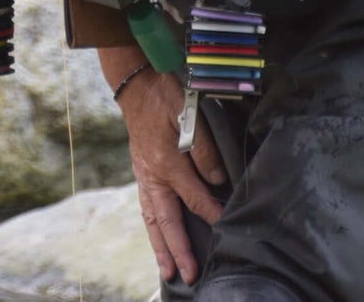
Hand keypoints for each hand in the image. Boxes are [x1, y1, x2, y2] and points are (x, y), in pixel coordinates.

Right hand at [119, 70, 226, 285]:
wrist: (136, 86)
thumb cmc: (166, 97)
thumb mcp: (190, 113)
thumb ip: (204, 149)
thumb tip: (217, 179)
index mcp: (167, 162)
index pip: (194, 197)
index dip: (213, 213)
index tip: (227, 228)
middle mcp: (153, 175)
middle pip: (167, 220)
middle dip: (179, 250)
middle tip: (188, 276)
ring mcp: (144, 176)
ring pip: (152, 220)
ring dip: (161, 247)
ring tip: (167, 271)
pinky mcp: (141, 174)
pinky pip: (146, 209)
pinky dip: (153, 229)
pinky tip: (158, 240)